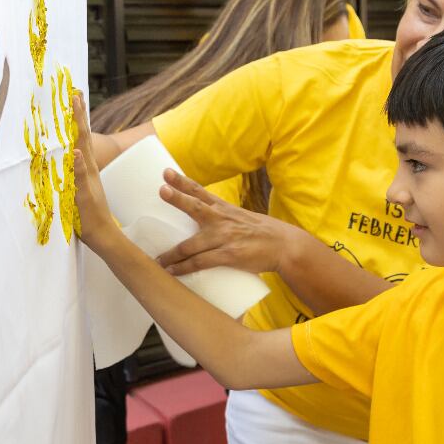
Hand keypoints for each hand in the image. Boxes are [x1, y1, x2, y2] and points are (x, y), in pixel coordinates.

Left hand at [72, 91, 120, 248]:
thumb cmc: (88, 214)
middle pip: (83, 137)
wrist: (103, 234)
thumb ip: (73, 174)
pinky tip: (75, 151)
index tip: (73, 96)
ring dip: (78, 129)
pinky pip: (81, 176)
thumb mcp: (78, 189)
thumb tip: (66, 157)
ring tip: (74, 108)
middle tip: (73, 93)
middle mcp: (88, 169)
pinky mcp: (85, 194)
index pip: (81, 138)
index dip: (77, 117)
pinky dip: (79, 163)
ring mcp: (87, 180)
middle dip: (78, 115)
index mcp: (86, 167)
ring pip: (82, 149)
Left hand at [154, 169, 296, 275]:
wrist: (285, 247)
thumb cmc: (262, 233)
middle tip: (161, 190)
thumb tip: (201, 226)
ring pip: (191, 244)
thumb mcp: (241, 217)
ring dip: (172, 253)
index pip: (199, 191)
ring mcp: (224, 237)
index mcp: (224, 209)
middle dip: (177, 198)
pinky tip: (172, 271)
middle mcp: (222, 219)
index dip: (182, 181)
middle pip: (194, 207)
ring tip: (158, 259)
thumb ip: (222, 219)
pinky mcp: (228, 255)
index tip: (165, 172)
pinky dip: (184, 267)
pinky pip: (200, 262)